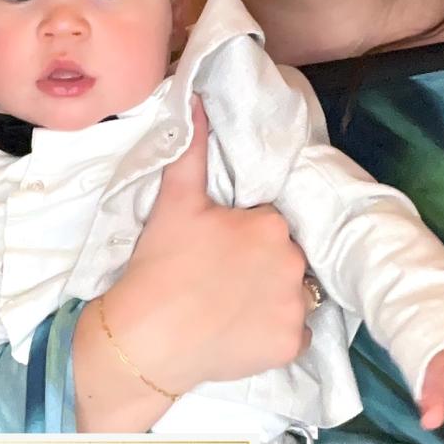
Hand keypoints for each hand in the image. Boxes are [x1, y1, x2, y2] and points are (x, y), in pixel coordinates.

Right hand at [74, 98, 311, 430]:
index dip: (244, 233)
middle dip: (261, 263)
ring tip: (229, 305)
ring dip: (272, 296)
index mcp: (273, 226)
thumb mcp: (176, 201)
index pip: (270, 222)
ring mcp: (296, 309)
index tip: (216, 246)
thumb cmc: (161, 264)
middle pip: (285, 257)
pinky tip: (241, 330)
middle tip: (218, 275)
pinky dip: (273, 332)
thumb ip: (192, 150)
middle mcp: (295, 264)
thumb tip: (196, 97)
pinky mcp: (290, 346)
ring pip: (293, 294)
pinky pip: (293, 334)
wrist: (147, 338)